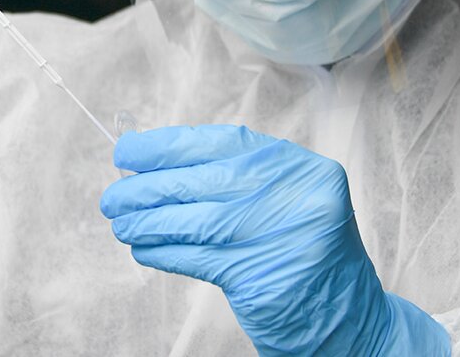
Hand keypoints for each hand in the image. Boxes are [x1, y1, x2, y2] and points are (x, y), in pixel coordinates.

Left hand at [100, 125, 448, 355]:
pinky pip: (194, 258)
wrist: (345, 316)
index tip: (129, 151)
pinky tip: (143, 249)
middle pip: (200, 181)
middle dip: (146, 187)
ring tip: (120, 223)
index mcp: (295, 166)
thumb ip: (235, 176)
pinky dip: (162, 251)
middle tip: (113, 195)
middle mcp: (290, 194)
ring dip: (145, 222)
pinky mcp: (258, 276)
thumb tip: (155, 164)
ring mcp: (276, 235)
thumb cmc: (302, 250)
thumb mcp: (283, 198)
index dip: (166, 145)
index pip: (219, 143)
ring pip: (192, 220)